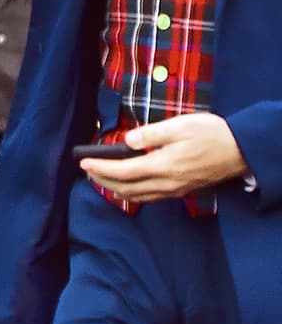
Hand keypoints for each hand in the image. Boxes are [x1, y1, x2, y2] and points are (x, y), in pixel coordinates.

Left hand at [80, 114, 247, 202]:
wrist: (240, 151)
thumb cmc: (212, 134)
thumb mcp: (180, 126)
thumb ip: (151, 134)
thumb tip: (128, 141)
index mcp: (163, 166)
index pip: (122, 172)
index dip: (100, 169)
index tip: (84, 163)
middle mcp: (165, 183)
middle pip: (124, 189)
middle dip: (102, 181)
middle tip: (87, 171)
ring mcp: (172, 190)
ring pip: (135, 196)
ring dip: (114, 189)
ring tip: (100, 179)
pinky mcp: (179, 191)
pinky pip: (149, 197)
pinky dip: (131, 193)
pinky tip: (126, 187)